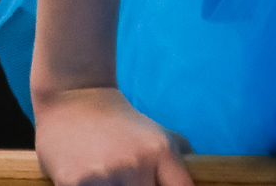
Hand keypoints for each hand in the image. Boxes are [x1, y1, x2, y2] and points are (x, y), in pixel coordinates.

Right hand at [34, 86, 194, 185]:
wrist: (74, 98)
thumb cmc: (119, 122)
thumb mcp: (155, 131)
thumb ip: (178, 156)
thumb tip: (202, 179)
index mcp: (159, 150)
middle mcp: (136, 163)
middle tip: (133, 180)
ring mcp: (105, 176)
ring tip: (110, 178)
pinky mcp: (74, 184)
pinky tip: (90, 180)